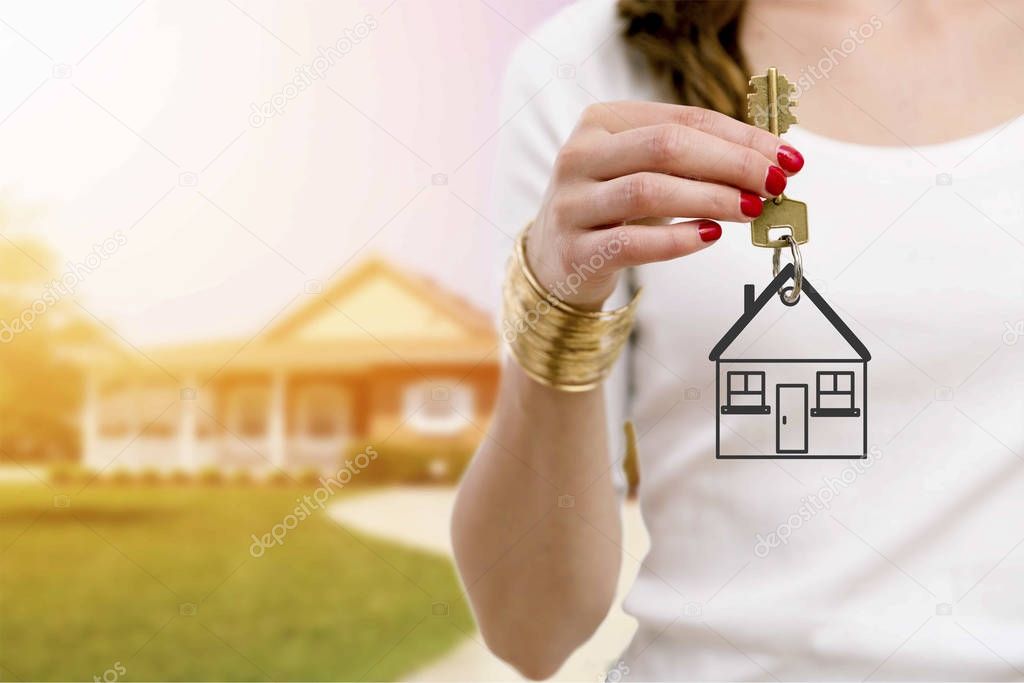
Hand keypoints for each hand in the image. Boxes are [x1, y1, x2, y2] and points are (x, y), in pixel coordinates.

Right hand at [525, 101, 803, 308]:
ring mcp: (572, 203)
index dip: (741, 137)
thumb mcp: (645, 171)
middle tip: (774, 184)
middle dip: (732, 164)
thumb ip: (696, 160)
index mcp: (602, 121)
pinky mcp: (575, 250)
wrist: (555, 262)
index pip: (683, 119)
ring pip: (649, 190)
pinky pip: (631, 242)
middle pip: (667, 147)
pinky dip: (676, 239)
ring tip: (751, 210)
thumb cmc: (613, 210)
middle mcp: (580, 155)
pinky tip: (710, 236)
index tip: (786, 158)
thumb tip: (770, 162)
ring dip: (711, 199)